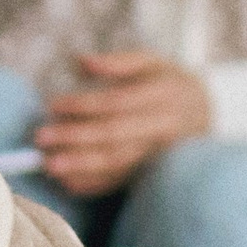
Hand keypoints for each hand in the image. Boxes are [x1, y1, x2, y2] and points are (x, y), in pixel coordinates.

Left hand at [31, 50, 211, 197]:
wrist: (205, 115)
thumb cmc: (168, 83)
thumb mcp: (152, 63)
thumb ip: (118, 62)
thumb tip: (79, 62)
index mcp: (163, 96)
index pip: (118, 102)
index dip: (84, 105)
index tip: (54, 105)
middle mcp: (162, 128)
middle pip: (115, 136)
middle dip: (75, 138)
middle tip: (41, 139)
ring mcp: (157, 155)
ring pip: (117, 163)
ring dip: (80, 166)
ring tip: (49, 165)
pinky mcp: (150, 174)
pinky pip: (119, 182)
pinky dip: (92, 185)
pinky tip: (66, 181)